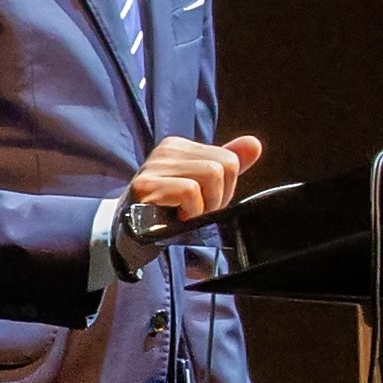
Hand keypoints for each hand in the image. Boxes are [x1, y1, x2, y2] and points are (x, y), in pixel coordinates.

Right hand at [125, 132, 267, 230]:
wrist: (128, 237)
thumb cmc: (166, 213)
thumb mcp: (201, 187)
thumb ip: (226, 165)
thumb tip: (254, 144)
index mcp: (179, 146)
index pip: (229, 160)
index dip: (224, 190)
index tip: (202, 205)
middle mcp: (166, 150)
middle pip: (224, 166)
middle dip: (216, 198)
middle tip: (193, 212)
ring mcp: (154, 165)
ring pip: (211, 176)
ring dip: (203, 207)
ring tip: (184, 215)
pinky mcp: (146, 185)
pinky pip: (190, 191)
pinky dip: (190, 211)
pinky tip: (175, 219)